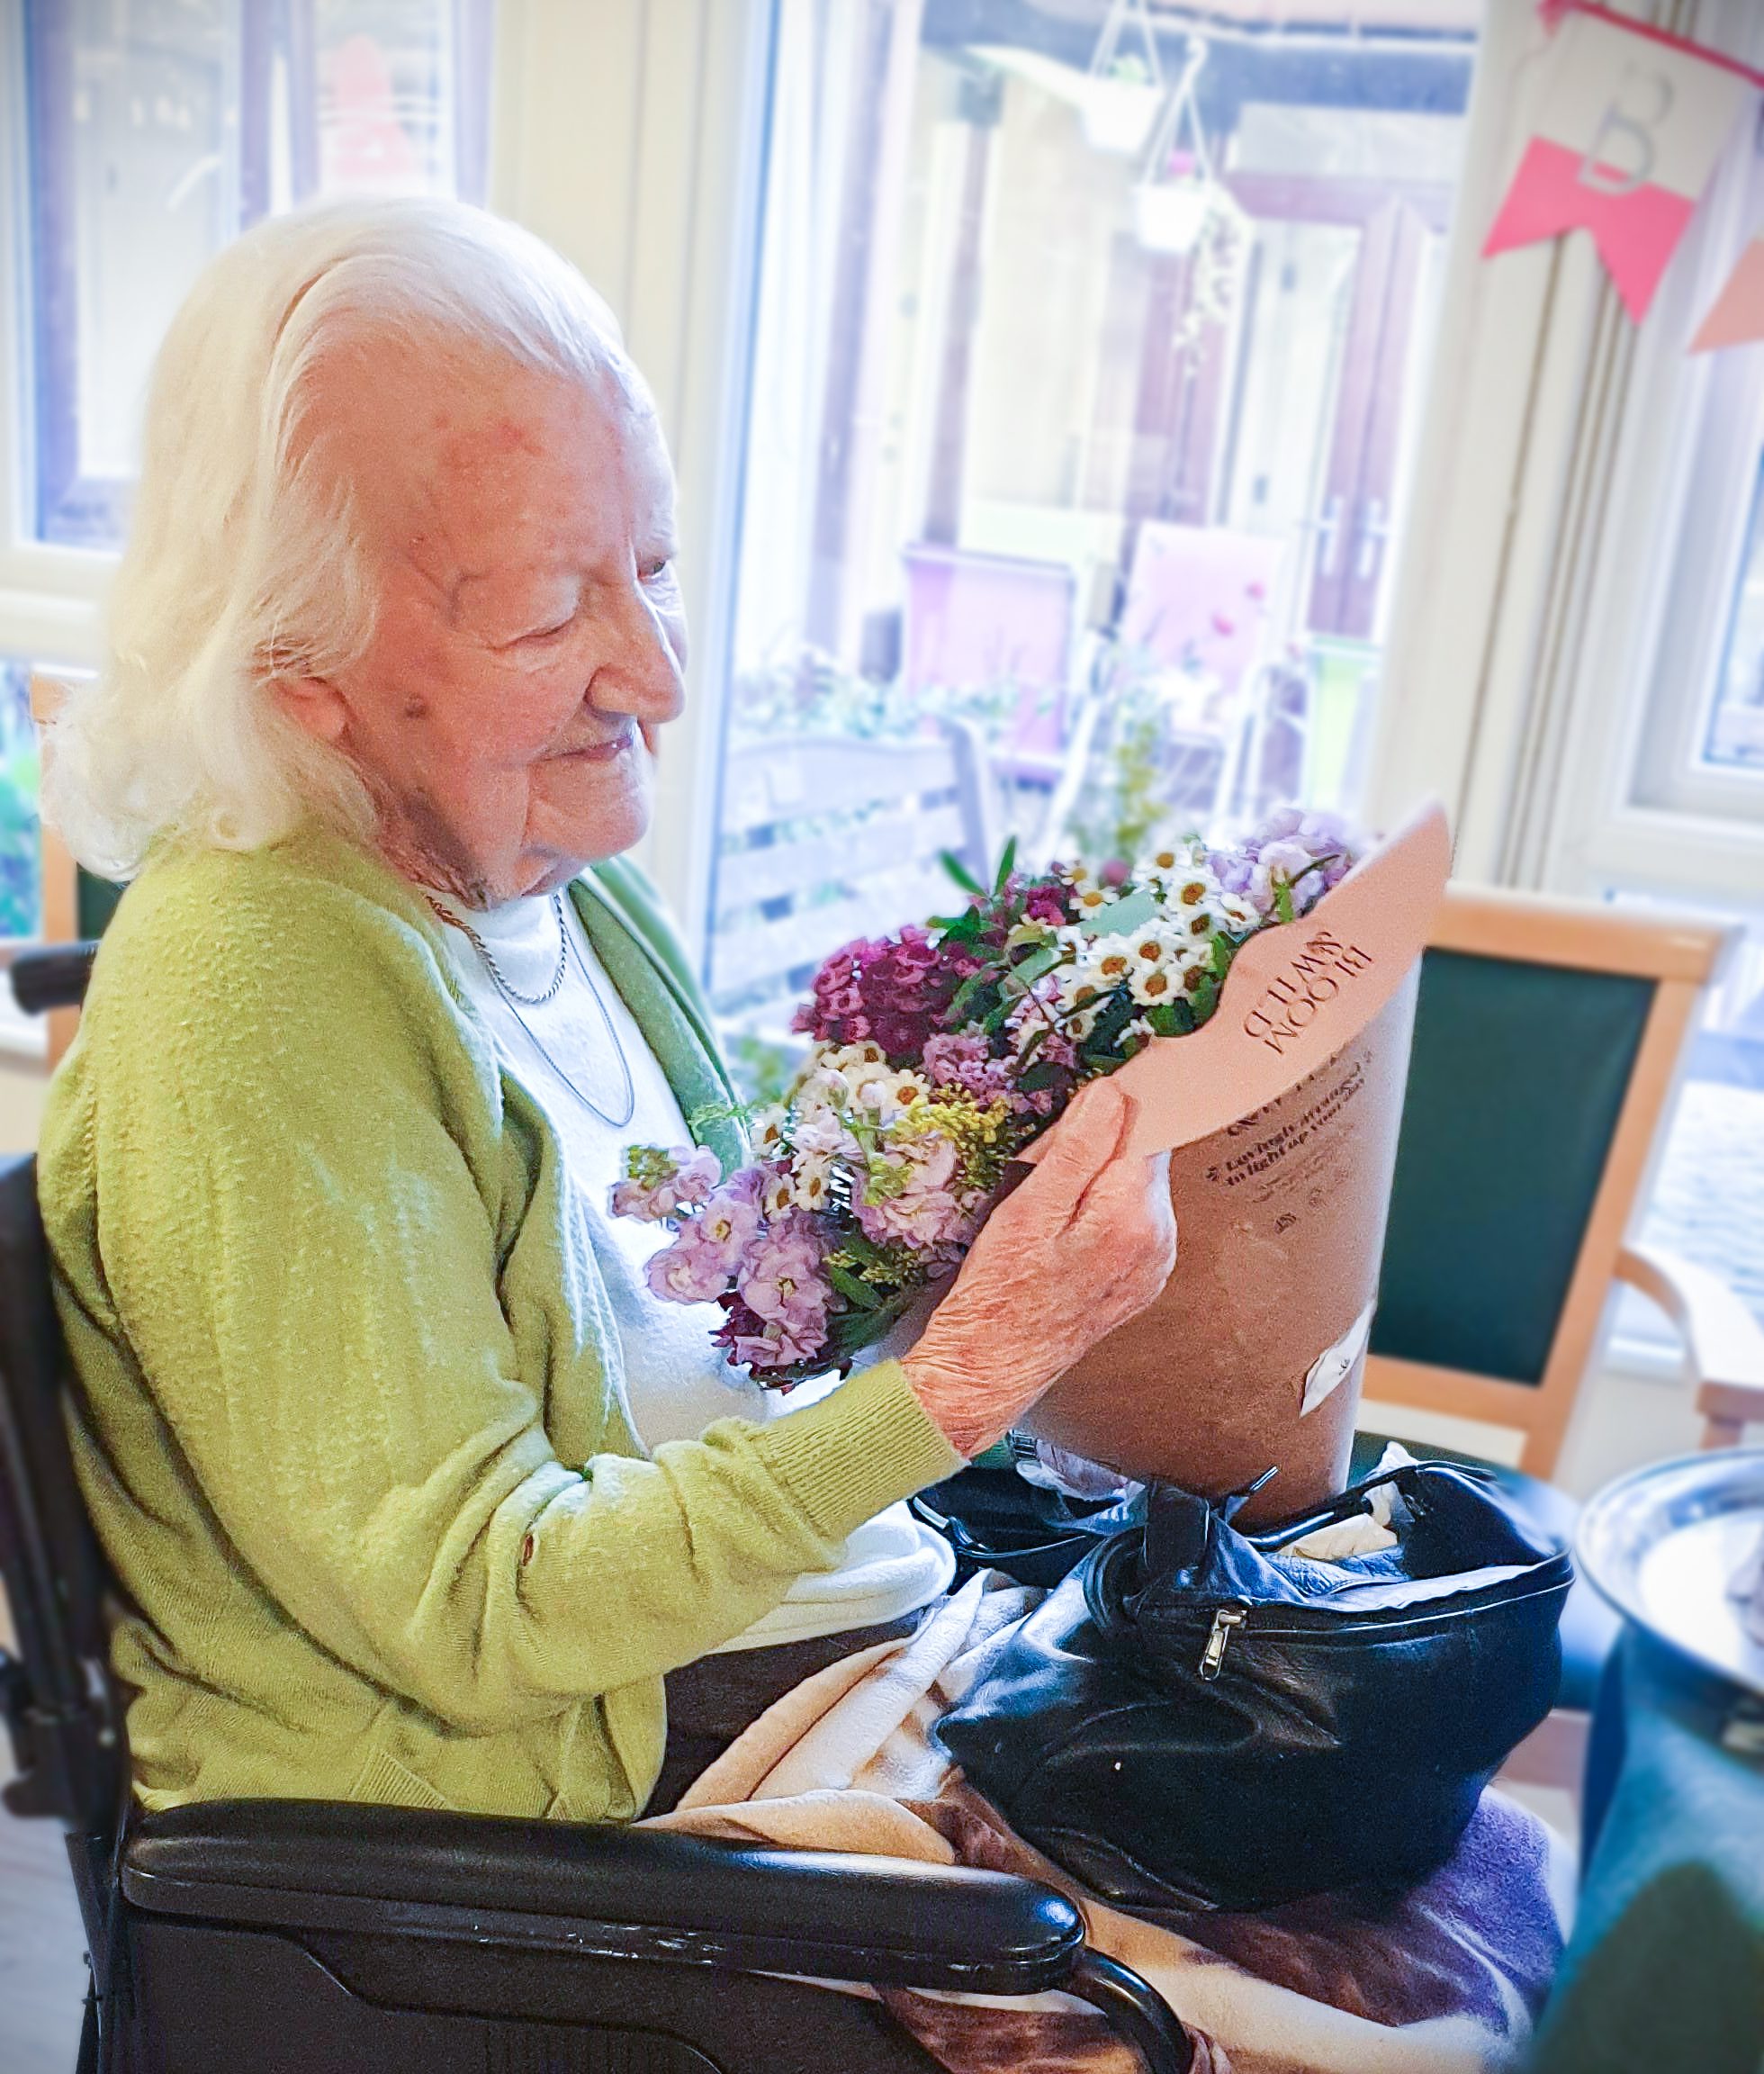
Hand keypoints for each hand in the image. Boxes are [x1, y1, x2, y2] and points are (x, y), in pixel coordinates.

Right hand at [902, 1080, 1175, 1457]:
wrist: (991, 1368)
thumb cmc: (1000, 1292)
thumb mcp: (1029, 1209)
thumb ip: (1078, 1148)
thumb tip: (1113, 1093)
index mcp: (1134, 1215)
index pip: (1149, 1127)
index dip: (1115, 1108)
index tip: (1083, 1105)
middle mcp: (1159, 1239)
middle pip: (1144, 1157)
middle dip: (1101, 1146)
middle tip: (1045, 1166)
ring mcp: (1155, 1264)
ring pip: (1137, 1188)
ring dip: (1100, 1179)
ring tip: (1049, 1205)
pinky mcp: (1141, 1279)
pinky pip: (1131, 1220)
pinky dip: (1102, 1210)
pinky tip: (1063, 1231)